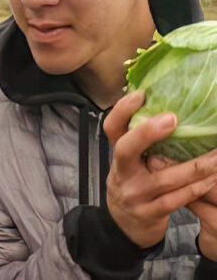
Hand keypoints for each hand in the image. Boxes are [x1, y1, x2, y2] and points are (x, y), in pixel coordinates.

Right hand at [103, 91, 216, 247]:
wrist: (125, 224)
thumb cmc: (135, 183)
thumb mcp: (131, 163)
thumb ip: (142, 143)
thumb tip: (168, 108)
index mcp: (118, 155)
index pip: (112, 127)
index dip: (122, 109)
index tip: (141, 94)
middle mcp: (121, 172)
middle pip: (126, 148)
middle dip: (147, 132)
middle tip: (173, 118)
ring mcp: (133, 194)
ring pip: (164, 178)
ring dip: (195, 166)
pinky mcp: (149, 213)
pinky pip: (178, 198)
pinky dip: (198, 187)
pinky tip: (213, 178)